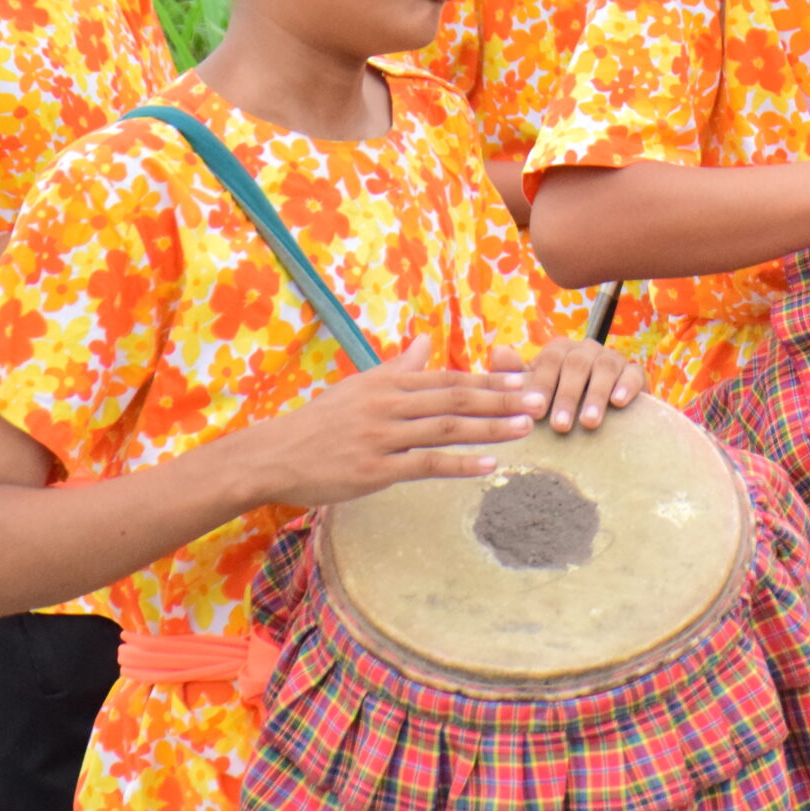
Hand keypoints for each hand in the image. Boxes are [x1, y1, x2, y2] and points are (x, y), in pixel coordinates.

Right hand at [232, 337, 534, 508]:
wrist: (271, 456)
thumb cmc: (318, 422)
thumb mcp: (358, 387)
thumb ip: (398, 367)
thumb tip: (425, 341)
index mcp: (387, 384)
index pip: (448, 377)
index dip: (488, 379)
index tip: (523, 379)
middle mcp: (388, 405)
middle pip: (454, 398)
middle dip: (501, 399)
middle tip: (538, 400)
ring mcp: (381, 437)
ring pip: (446, 429)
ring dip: (490, 428)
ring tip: (525, 428)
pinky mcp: (374, 469)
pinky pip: (425, 465)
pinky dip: (460, 464)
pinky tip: (489, 464)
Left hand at [488, 337, 641, 432]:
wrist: (599, 410)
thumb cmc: (558, 401)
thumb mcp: (535, 391)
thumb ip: (515, 376)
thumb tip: (497, 352)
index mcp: (558, 351)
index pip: (548, 362)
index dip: (542, 386)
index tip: (535, 413)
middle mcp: (585, 350)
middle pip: (575, 365)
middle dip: (567, 397)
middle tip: (560, 426)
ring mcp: (611, 358)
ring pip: (604, 369)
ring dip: (595, 395)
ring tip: (589, 422)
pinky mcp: (634, 371)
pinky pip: (633, 373)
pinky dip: (627, 386)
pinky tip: (619, 402)